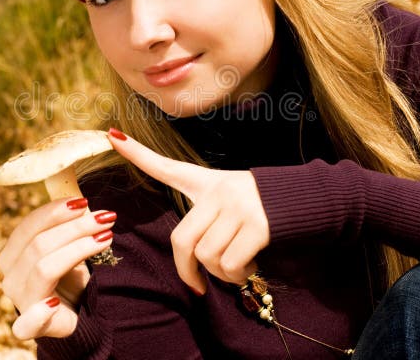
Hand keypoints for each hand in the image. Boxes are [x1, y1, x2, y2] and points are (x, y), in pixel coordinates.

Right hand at [0, 197, 115, 339]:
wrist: (73, 314)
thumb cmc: (68, 275)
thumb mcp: (67, 247)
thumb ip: (68, 226)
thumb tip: (84, 203)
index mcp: (13, 254)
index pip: (30, 226)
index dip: (55, 211)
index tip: (84, 201)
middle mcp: (11, 276)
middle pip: (39, 244)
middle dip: (76, 227)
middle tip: (105, 218)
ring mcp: (20, 301)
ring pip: (45, 268)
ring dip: (78, 249)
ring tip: (106, 237)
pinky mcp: (32, 327)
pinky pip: (27, 323)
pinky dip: (39, 313)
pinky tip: (53, 304)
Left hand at [107, 128, 268, 293]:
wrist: (307, 201)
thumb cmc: (263, 209)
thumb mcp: (231, 201)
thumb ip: (207, 222)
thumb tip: (193, 270)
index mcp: (208, 183)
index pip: (167, 167)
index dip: (139, 154)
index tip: (113, 135)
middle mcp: (219, 192)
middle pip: (183, 241)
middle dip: (189, 271)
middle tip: (199, 283)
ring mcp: (238, 207)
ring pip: (208, 257)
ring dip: (221, 275)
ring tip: (238, 266)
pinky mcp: (257, 224)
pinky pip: (232, 263)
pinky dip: (238, 275)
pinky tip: (251, 266)